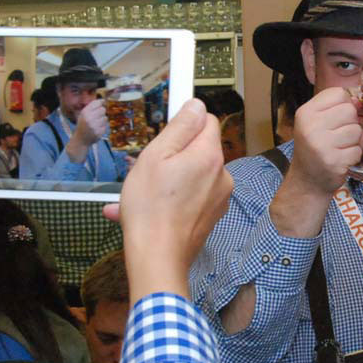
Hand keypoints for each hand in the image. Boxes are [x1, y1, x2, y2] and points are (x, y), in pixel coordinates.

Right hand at [69, 99, 108, 159]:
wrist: (81, 139)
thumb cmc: (83, 124)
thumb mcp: (83, 114)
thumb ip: (92, 107)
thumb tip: (103, 100)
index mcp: (84, 112)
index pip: (97, 103)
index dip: (101, 102)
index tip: (103, 103)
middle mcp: (89, 118)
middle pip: (103, 109)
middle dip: (101, 112)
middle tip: (96, 116)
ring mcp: (94, 126)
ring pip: (105, 117)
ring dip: (102, 120)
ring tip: (96, 123)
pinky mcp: (99, 132)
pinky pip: (105, 125)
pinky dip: (102, 127)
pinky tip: (97, 129)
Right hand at [103, 99, 231, 299]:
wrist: (157, 257)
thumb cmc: (151, 208)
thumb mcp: (156, 156)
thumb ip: (180, 127)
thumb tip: (197, 105)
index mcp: (210, 156)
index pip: (207, 121)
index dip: (184, 123)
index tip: (165, 132)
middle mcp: (222, 175)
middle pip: (198, 149)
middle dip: (173, 154)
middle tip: (147, 168)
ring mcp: (218, 198)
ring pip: (192, 175)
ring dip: (167, 179)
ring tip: (140, 195)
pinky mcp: (210, 216)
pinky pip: (189, 197)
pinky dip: (170, 200)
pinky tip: (145, 210)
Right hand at [286, 86, 362, 197]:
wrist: (307, 181)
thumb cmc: (315, 148)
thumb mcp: (317, 122)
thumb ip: (336, 108)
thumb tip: (360, 101)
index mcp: (306, 112)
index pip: (338, 93)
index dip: (345, 104)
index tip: (339, 117)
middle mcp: (311, 127)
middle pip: (349, 110)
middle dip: (350, 123)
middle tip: (339, 136)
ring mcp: (321, 145)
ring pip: (356, 130)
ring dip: (353, 141)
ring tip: (339, 148)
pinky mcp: (333, 161)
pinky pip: (357, 150)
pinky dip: (353, 156)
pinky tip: (341, 159)